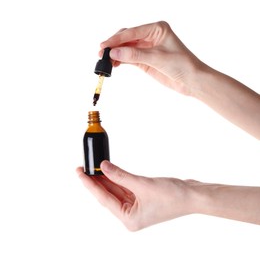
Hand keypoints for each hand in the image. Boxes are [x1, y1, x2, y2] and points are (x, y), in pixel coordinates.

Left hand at [76, 160, 194, 230]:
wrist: (192, 195)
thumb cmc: (173, 196)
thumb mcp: (142, 184)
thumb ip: (120, 175)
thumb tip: (103, 167)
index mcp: (129, 219)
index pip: (103, 199)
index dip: (90, 184)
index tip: (80, 172)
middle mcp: (130, 214)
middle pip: (108, 195)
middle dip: (96, 181)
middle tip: (84, 167)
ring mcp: (136, 206)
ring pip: (115, 190)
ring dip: (106, 179)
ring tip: (93, 167)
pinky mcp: (141, 197)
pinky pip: (124, 187)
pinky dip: (117, 178)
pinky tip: (109, 171)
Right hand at [100, 21, 259, 138]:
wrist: (191, 80)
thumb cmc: (182, 65)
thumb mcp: (158, 58)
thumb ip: (135, 55)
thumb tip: (114, 53)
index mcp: (157, 29)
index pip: (132, 32)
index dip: (116, 39)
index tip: (104, 45)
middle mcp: (150, 36)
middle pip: (127, 38)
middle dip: (114, 45)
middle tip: (101, 53)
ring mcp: (147, 48)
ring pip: (126, 48)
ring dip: (116, 53)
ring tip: (105, 60)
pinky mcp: (145, 60)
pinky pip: (129, 57)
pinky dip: (121, 60)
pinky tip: (114, 63)